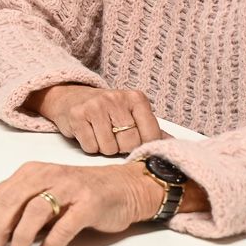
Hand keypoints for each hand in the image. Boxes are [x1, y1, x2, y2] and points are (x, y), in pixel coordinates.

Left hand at [0, 160, 165, 245]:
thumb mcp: (45, 193)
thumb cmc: (80, 194)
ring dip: (21, 237)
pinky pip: (66, 224)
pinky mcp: (90, 203)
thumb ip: (22, 208)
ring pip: (36, 211)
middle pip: (12, 202)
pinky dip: (52, 241)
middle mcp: (48, 175)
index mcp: (31, 172)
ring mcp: (70, 188)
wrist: (124, 187)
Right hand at [27, 83, 164, 155]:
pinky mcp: (77, 116)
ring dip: (105, 148)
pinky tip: (88, 133)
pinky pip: (90, 147)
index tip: (137, 143)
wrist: (70, 97)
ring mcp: (95, 106)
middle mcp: (116, 99)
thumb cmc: (106, 110)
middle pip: (129, 143)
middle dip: (122, 147)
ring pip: (109, 148)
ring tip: (100, 134)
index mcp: (136, 98)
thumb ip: (151, 129)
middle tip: (115, 137)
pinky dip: (90, 146)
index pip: (151, 134)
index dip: (144, 145)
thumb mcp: (131, 113)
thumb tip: (175, 145)